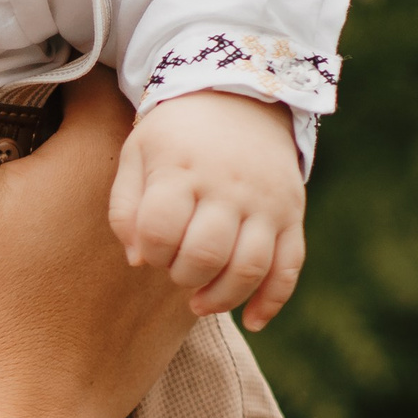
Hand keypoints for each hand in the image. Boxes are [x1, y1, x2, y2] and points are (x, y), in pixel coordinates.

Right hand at [0, 47, 194, 417]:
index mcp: (109, 148)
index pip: (97, 68)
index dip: (57, 62)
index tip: (23, 70)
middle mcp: (165, 193)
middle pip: (137, 124)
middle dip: (94, 116)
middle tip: (42, 119)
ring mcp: (181, 254)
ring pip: (160, 188)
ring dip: (125, 178)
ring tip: (69, 184)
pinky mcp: (179, 308)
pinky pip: (172, 248)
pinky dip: (139, 239)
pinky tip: (87, 254)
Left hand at [107, 89, 304, 330]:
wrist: (239, 96)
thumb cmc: (175, 136)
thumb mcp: (137, 155)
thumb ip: (126, 208)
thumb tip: (138, 260)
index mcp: (182, 170)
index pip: (160, 230)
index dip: (150, 252)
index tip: (149, 250)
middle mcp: (228, 187)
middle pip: (205, 254)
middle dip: (183, 275)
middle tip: (175, 270)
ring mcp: (265, 202)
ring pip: (249, 267)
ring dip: (221, 297)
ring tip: (199, 302)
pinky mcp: (291, 214)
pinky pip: (289, 266)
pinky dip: (273, 300)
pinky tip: (252, 322)